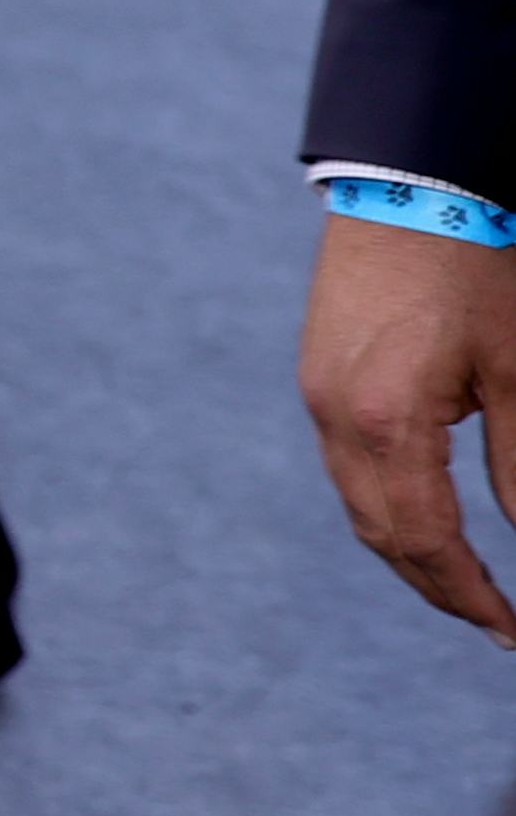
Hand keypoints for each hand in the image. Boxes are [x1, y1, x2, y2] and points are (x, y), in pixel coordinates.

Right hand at [303, 212, 515, 642]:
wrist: (411, 184)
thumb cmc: (475, 272)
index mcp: (385, 422)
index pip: (424, 542)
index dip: (470, 595)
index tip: (511, 631)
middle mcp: (335, 417)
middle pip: (379, 534)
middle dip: (437, 587)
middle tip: (495, 621)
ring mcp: (319, 394)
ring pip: (358, 504)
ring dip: (409, 550)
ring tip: (463, 579)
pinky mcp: (321, 374)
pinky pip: (348, 466)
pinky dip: (387, 505)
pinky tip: (425, 511)